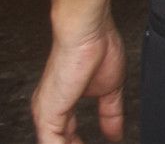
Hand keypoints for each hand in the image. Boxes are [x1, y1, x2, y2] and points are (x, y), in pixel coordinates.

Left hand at [31, 18, 127, 143]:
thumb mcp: (110, 89)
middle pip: (59, 140)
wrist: (88, 32)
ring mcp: (47, 113)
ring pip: (54, 143)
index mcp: (62, 101)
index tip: (98, 143)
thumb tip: (116, 132)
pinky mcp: (47, 115)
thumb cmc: (97, 47)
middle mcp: (51, 109)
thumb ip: (111, 113)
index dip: (80, 143)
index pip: (67, 134)